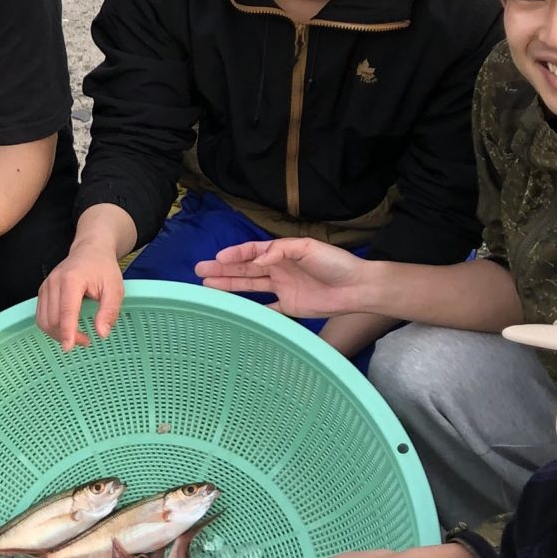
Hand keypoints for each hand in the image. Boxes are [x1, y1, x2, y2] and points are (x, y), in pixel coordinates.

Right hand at [38, 235, 126, 347]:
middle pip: (52, 319)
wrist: (90, 250)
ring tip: (77, 337)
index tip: (69, 347)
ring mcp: (45, 287)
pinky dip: (52, 328)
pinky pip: (41, 316)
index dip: (67, 331)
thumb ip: (109, 311)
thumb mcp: (115, 288)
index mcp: (72, 280)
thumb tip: (102, 333)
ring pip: (44, 320)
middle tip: (86, 341)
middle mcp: (53, 283)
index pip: (66, 311)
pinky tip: (66, 329)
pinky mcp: (42, 292)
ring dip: (58, 334)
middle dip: (66, 336)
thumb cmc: (103, 268)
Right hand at [195, 238, 376, 319]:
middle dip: (222, 269)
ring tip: (207, 286)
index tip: (217, 259)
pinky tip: (233, 310)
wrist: (357, 287)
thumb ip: (280, 251)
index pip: (252, 252)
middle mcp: (278, 269)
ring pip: (249, 286)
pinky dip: (250, 309)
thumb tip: (257, 260)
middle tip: (199, 271)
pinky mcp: (289, 306)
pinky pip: (265, 308)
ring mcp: (282, 288)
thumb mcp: (308, 248)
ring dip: (229, 285)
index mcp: (282, 253)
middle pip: (245, 269)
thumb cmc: (335, 263)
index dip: (234, 255)